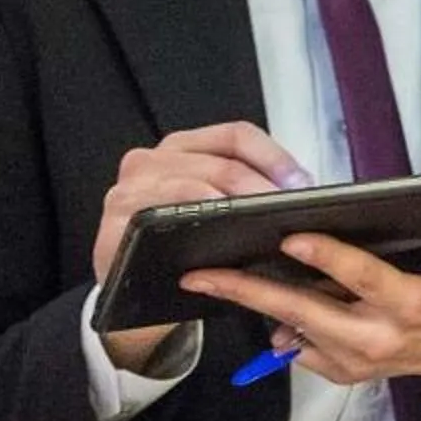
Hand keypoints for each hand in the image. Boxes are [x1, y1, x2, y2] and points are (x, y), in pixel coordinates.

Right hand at [95, 123, 310, 371]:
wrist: (127, 286)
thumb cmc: (177, 244)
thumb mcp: (208, 207)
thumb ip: (241, 189)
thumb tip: (301, 190)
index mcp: (182, 148)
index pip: (237, 135)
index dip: (275, 157)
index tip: (303, 184)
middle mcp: (151, 160)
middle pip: (223, 163)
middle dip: (264, 188)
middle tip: (292, 212)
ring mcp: (130, 189)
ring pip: (198, 185)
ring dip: (239, 205)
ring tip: (267, 224)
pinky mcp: (116, 221)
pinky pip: (164, 215)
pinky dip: (199, 221)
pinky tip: (224, 236)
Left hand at [180, 209, 420, 385]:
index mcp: (412, 307)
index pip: (364, 279)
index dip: (328, 259)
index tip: (292, 239)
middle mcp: (377, 337)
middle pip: (304, 312)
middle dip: (251, 292)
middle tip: (206, 274)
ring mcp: (357, 358)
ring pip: (293, 330)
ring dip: (253, 307)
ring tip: (212, 282)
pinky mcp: (345, 370)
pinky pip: (301, 349)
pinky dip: (278, 328)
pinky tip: (260, 306)